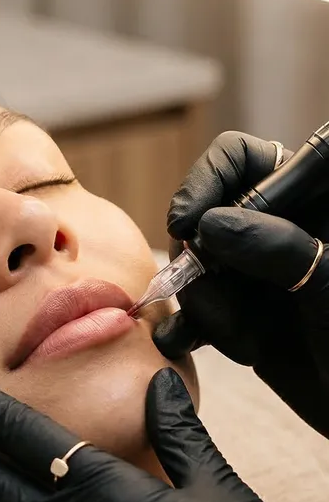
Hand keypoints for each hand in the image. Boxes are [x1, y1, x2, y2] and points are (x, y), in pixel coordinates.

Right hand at [153, 131, 328, 436]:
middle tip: (203, 283)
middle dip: (199, 254)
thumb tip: (210, 225)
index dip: (210, 177)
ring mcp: (257, 273)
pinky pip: (195, 307)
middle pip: (208, 211)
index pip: (249, 159)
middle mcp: (281, 231)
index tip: (188, 221)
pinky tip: (185, 343)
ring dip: (202, 302)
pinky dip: (187, 325)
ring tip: (238, 341)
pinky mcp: (240, 314)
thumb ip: (279, 249)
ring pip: (196, 265)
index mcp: (315, 204)